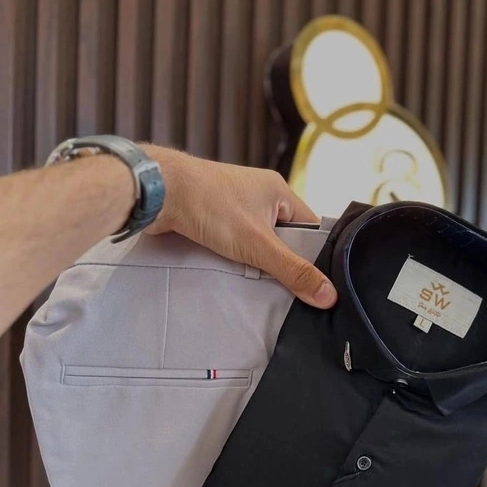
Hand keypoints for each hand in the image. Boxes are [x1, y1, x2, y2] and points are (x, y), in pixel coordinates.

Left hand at [144, 145, 336, 308]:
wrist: (158, 193)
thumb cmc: (208, 205)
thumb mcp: (258, 244)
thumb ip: (293, 270)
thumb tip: (328, 294)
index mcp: (279, 191)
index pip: (311, 228)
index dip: (315, 255)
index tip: (317, 283)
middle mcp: (259, 195)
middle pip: (284, 239)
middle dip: (282, 262)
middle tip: (288, 289)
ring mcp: (235, 205)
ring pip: (258, 243)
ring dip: (256, 262)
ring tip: (260, 284)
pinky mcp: (214, 217)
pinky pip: (235, 243)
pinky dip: (236, 259)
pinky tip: (235, 274)